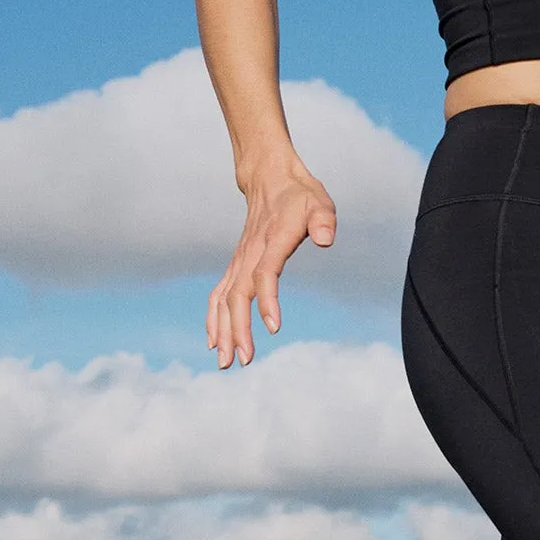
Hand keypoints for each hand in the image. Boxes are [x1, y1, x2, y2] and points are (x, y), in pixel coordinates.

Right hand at [207, 160, 336, 366]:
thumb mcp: (320, 201)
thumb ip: (323, 220)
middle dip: (238, 329)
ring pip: (224, 299)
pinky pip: (219, 294)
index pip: (265, 274)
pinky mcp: (236, 264)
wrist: (269, 178)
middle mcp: (250, 253)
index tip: (273, 327)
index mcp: (272, 240)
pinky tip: (215, 341)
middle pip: (238, 295)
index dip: (267, 300)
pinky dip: (213, 318)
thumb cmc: (299, 194)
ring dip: (222, 330)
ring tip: (225, 361)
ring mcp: (239, 259)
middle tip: (244, 360)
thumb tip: (326, 239)